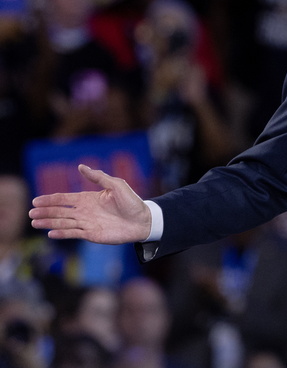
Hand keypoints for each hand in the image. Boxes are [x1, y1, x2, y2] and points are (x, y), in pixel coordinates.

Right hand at [29, 164, 151, 243]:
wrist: (142, 220)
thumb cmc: (131, 201)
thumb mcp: (116, 185)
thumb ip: (98, 177)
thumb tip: (80, 166)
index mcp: (88, 198)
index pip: (64, 199)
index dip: (50, 199)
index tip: (36, 200)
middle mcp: (84, 211)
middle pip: (60, 211)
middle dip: (45, 211)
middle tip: (30, 213)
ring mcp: (87, 223)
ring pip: (63, 223)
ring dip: (49, 222)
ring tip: (35, 222)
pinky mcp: (91, 234)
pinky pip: (73, 233)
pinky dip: (62, 233)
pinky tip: (50, 233)